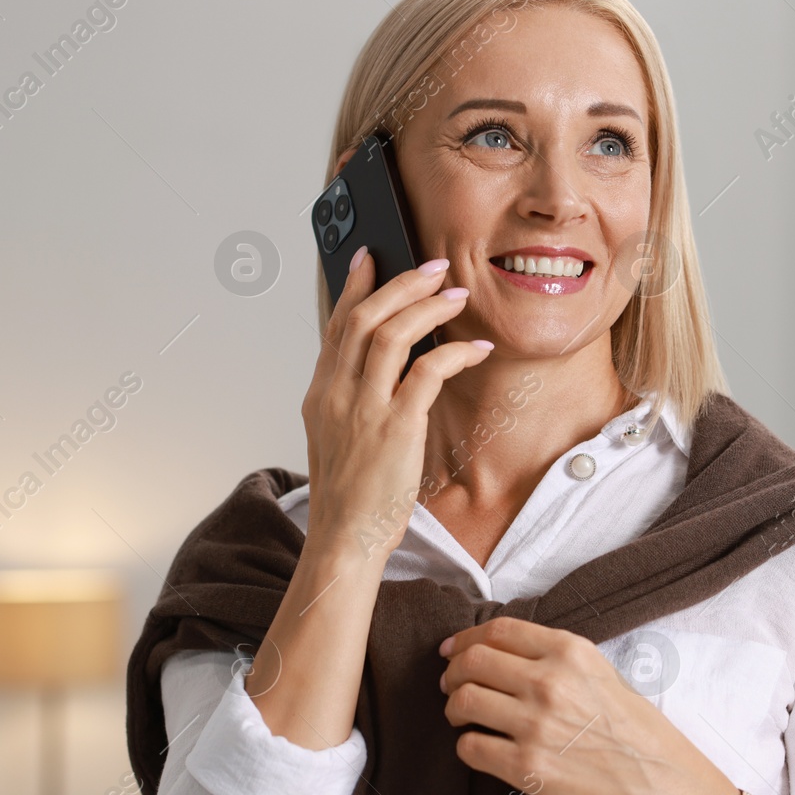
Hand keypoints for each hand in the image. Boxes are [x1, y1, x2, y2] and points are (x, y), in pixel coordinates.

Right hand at [301, 245, 492, 565]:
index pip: (336, 325)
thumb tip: (379, 366)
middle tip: (433, 266)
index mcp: (320, 394)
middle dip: (401, 283)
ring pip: (391, 334)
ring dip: (428, 307)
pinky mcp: (396, 427)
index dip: (354, 285)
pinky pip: (427, 372)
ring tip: (456, 296)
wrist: (345, 539)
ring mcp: (364, 409)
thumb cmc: (349, 495)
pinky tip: (474, 347)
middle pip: (363, 318)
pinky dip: (454, 352)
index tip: (370, 255)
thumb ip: (351, 398)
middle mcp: (336, 394)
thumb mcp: (336, 437)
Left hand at [440, 617, 738, 794]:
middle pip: (472, 661)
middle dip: (452, 672)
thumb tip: (499, 652)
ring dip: (454, 708)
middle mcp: (549, 682)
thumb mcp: (601, 672)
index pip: (498, 630)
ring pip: (463, 701)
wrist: (658, 784)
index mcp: (569, 652)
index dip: (465, 638)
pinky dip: (466, 745)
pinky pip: (470, 747)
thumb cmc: (634, 730)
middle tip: (450, 684)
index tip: (452, 649)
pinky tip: (479, 746)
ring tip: (461, 717)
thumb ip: (553, 657)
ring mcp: (535, 725)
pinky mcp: (526, 766)